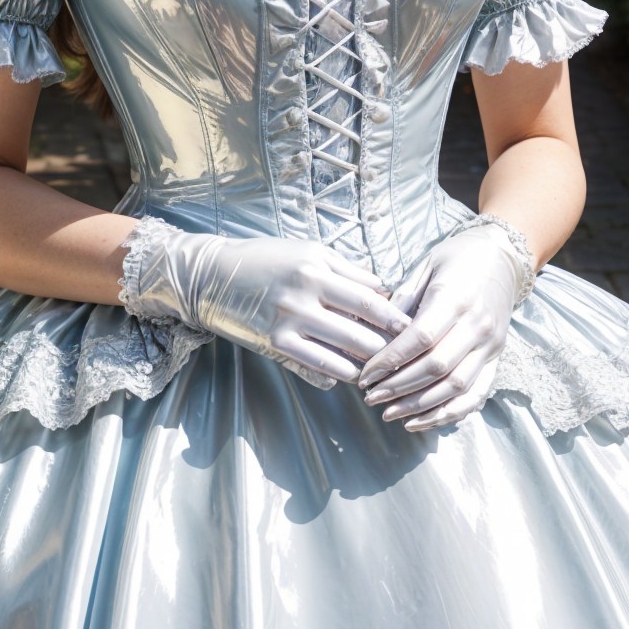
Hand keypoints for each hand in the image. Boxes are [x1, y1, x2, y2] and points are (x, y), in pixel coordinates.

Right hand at [117, 217, 413, 387]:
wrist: (212, 277)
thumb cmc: (267, 259)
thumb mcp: (308, 252)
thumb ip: (346, 271)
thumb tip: (384, 289)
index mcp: (316, 268)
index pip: (369, 299)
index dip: (395, 317)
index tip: (416, 328)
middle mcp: (304, 296)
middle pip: (362, 332)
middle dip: (388, 348)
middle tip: (408, 358)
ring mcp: (288, 324)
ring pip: (343, 358)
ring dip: (365, 367)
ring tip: (381, 371)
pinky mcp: (274, 346)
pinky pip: (316, 370)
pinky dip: (336, 376)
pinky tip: (345, 375)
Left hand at [355, 215, 536, 431]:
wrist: (503, 256)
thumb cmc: (457, 258)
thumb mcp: (426, 267)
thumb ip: (404, 299)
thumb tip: (376, 332)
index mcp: (455, 298)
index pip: (420, 338)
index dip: (390, 360)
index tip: (366, 374)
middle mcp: (477, 325)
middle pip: (436, 367)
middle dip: (399, 387)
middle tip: (370, 397)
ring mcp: (491, 345)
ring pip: (456, 387)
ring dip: (421, 406)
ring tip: (390, 413)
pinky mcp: (497, 358)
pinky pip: (476, 394)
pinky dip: (450, 413)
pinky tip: (423, 420)